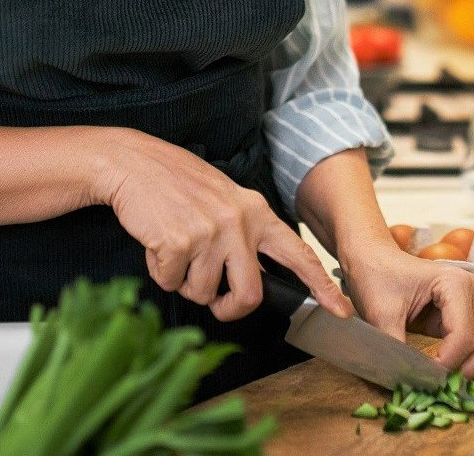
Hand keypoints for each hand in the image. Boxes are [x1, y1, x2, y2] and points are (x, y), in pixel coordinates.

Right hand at [91, 129, 353, 323]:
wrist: (133, 163)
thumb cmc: (176, 183)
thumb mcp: (225, 200)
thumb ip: (245, 233)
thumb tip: (253, 279)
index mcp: (256, 212)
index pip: (297, 253)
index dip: (320, 285)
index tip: (341, 310)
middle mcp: (238, 223)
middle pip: (249, 294)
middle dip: (229, 308)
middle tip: (215, 303)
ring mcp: (208, 233)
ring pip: (203, 293)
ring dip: (185, 281)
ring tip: (175, 247)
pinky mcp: (178, 243)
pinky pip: (171, 282)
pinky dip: (160, 271)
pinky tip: (157, 242)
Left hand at [336, 238, 473, 380]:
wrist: (373, 258)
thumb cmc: (376, 277)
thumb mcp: (381, 314)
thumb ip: (395, 348)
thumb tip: (407, 383)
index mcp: (455, 284)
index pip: (463, 336)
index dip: (447, 365)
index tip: (424, 380)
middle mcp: (473, 290)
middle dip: (465, 373)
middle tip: (438, 390)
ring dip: (470, 372)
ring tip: (442, 386)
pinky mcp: (467, 315)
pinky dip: (466, 365)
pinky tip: (445, 377)